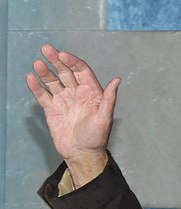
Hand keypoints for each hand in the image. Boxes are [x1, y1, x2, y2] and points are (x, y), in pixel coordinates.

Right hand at [26, 44, 120, 185]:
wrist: (82, 155)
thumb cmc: (96, 139)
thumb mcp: (104, 118)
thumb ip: (109, 98)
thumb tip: (117, 80)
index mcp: (91, 93)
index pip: (81, 71)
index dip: (73, 61)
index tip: (63, 55)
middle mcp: (77, 94)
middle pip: (65, 72)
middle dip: (56, 60)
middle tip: (47, 49)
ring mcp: (64, 101)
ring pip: (53, 81)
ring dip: (45, 71)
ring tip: (38, 64)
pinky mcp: (52, 109)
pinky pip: (43, 94)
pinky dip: (37, 86)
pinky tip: (32, 78)